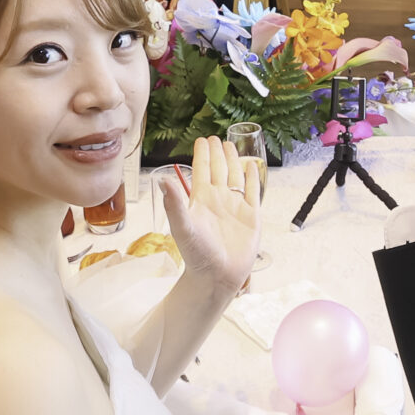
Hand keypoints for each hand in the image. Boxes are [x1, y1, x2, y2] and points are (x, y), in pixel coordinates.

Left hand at [162, 135, 256, 298]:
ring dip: (234, 161)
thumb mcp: (182, 226)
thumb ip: (174, 203)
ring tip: (231, 145)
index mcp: (201, 199)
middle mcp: (218, 199)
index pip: (202, 170)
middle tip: (216, 137)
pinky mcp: (251, 216)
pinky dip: (252, 178)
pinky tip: (251, 166)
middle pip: (218, 169)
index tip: (202, 139)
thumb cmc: (197, 254)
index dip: (202, 154)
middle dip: (218, 153)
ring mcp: (235, 206)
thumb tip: (161, 179)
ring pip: (235, 176)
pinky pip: (253, 192)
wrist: (217, 276)